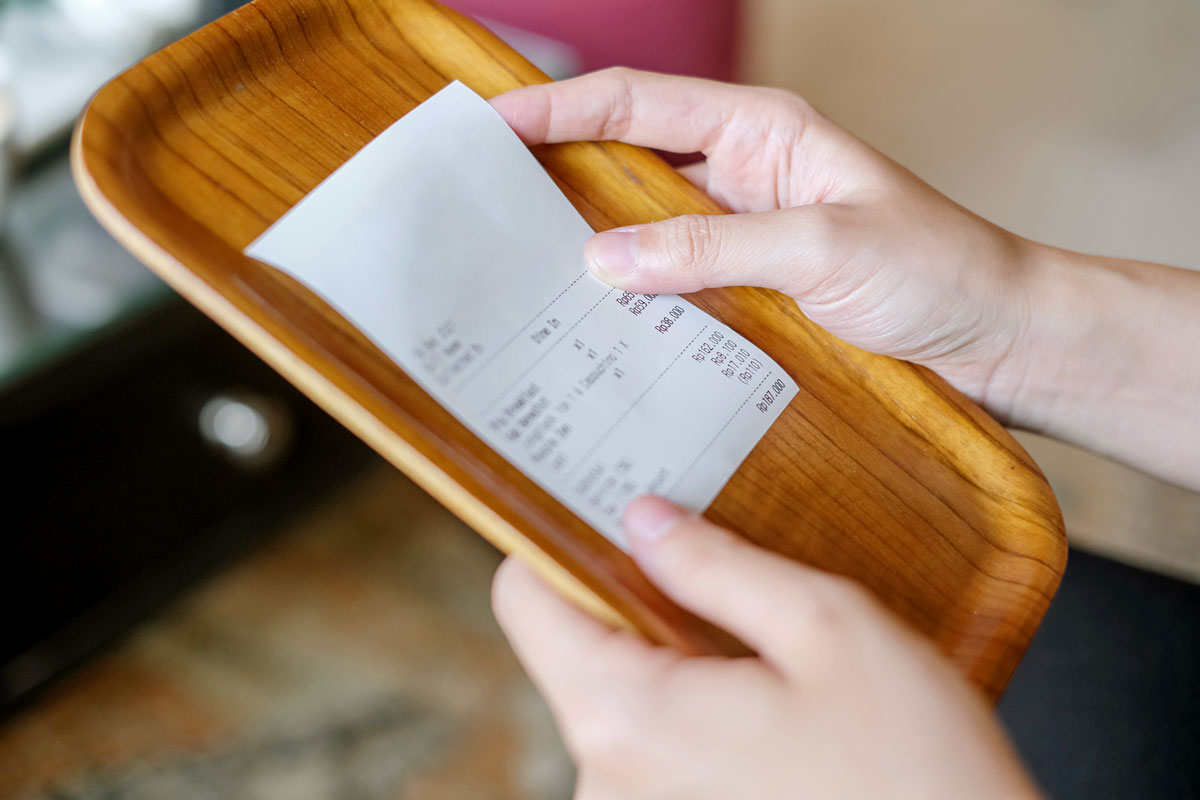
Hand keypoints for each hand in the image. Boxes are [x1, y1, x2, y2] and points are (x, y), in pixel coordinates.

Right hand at [492, 68, 1199, 488]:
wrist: (995, 340)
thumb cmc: (937, 271)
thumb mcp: (823, 249)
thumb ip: (712, 248)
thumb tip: (605, 260)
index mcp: (760, 131)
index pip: (634, 103)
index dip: (556, 109)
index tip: (486, 127)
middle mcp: (739, 174)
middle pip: (621, 158)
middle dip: (550, 174)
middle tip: (479, 207)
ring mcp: (736, 235)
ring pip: (636, 228)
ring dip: (582, 245)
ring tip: (514, 272)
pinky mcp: (743, 290)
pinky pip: (666, 285)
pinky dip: (625, 299)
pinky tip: (589, 325)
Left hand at [493, 496, 1041, 799]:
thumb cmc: (915, 773)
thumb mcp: (827, 630)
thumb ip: (718, 564)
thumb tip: (643, 519)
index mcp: (625, 717)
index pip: (523, 598)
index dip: (557, 538)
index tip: (603, 507)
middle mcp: (604, 778)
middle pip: (574, 644)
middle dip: (636, 598)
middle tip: (718, 572)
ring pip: (618, 694)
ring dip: (675, 656)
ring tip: (763, 653)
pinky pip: (651, 744)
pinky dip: (691, 707)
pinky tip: (766, 705)